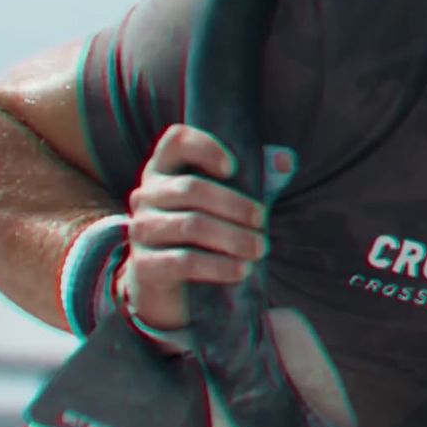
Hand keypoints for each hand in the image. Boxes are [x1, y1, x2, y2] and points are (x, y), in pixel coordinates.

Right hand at [116, 124, 283, 330]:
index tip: (233, 167)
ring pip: (191, 225)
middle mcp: (146, 195)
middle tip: (263, 221)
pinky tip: (241, 269)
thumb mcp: (232, 200)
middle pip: (191, 189)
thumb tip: (286, 160)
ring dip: (233, 237)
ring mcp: (141, 230)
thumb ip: (257, 177)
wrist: (174, 286)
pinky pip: (184, 261)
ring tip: (259, 249)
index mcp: (166, 170)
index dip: (205, 148)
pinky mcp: (144, 265)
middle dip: (236, 205)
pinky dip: (218, 265)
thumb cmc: (207, 230)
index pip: (176, 140)